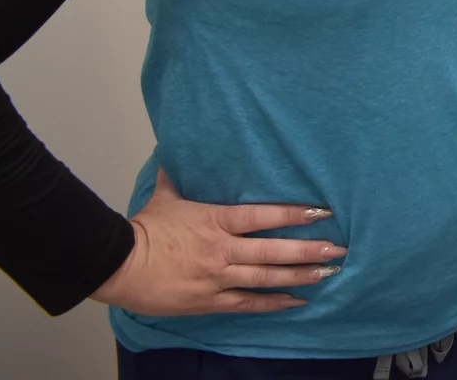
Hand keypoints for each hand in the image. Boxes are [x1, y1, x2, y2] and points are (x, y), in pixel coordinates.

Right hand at [90, 170, 343, 316]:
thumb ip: (178, 177)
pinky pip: (248, 303)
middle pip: (274, 250)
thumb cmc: (144, 229)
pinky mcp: (209, 301)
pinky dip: (273, 303)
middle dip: (310, 250)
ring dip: (300, 276)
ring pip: (267, 278)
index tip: (322, 213)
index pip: (264, 215)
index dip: (294, 214)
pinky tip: (297, 301)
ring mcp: (217, 277)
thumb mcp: (166, 197)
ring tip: (328, 274)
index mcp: (216, 220)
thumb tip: (173, 153)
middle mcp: (223, 249)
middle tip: (339, 250)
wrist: (117, 265)